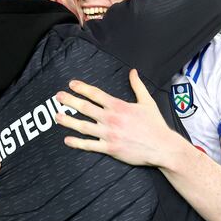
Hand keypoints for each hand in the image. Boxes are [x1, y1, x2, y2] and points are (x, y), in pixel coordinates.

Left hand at [55, 69, 174, 166]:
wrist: (162, 147)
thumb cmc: (155, 125)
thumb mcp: (147, 102)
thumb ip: (137, 85)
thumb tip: (133, 72)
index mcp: (119, 106)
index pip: (95, 94)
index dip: (82, 88)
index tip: (71, 84)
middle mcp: (111, 119)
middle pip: (85, 108)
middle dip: (69, 101)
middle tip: (58, 97)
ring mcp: (109, 134)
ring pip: (83, 126)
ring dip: (69, 121)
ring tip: (58, 116)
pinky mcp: (110, 148)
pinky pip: (90, 145)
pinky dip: (77, 143)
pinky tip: (67, 140)